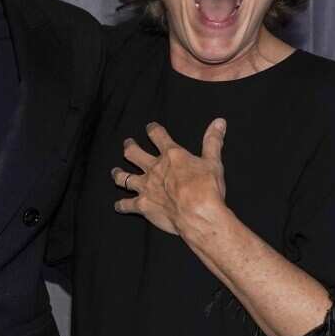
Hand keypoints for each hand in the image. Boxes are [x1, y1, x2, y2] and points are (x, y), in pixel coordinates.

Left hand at [112, 119, 228, 236]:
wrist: (197, 213)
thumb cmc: (207, 188)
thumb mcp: (213, 162)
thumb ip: (212, 141)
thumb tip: (219, 121)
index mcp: (171, 156)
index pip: (158, 136)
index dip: (153, 130)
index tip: (150, 127)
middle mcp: (154, 169)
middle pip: (134, 153)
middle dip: (130, 147)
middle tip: (128, 144)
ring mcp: (145, 187)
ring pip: (124, 178)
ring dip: (118, 175)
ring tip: (115, 172)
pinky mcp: (142, 205)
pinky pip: (126, 205)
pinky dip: (121, 206)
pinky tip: (118, 206)